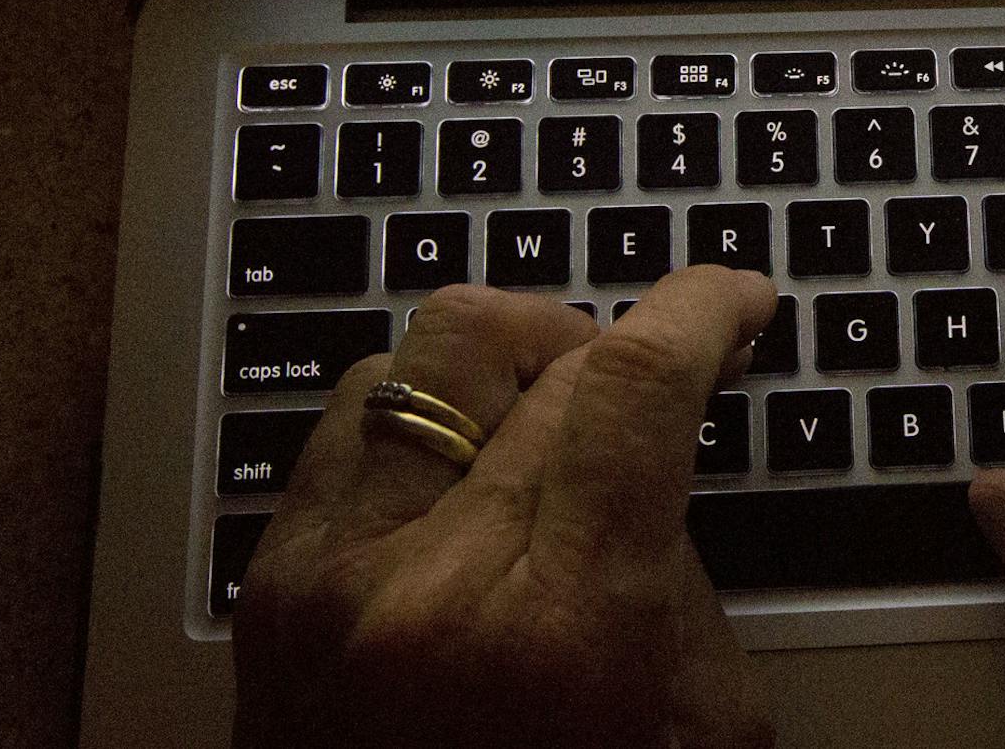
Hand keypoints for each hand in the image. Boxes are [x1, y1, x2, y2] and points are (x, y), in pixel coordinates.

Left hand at [232, 270, 778, 748]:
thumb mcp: (690, 736)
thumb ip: (684, 580)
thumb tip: (655, 456)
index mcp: (559, 630)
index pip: (632, 388)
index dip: (698, 309)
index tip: (732, 299)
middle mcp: (432, 582)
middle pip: (549, 362)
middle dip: (627, 353)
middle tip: (664, 385)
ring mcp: (334, 575)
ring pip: (434, 352)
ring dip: (519, 360)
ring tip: (557, 412)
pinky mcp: (272, 583)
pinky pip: (355, 416)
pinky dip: (428, 410)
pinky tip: (467, 461)